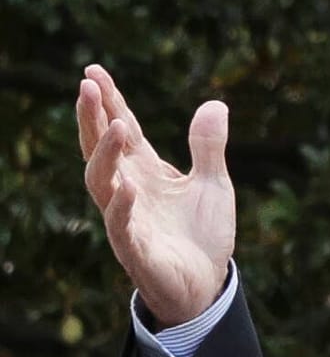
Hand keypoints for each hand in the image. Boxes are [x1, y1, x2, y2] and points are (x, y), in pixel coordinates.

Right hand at [75, 64, 234, 328]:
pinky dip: (123, 206)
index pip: (122, 130)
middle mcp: (129, 189)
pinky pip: (121, 226)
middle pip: (101, 148)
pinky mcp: (136, 249)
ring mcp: (128, 219)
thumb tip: (215, 104)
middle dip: (92, 118)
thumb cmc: (202, 235)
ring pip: (102, 182)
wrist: (206, 285)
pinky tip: (129, 186)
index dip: (109, 102)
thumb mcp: (213, 184)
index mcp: (145, 171)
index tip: (93, 71)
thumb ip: (208, 146)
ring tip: (118, 127)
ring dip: (106, 154)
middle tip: (87, 86)